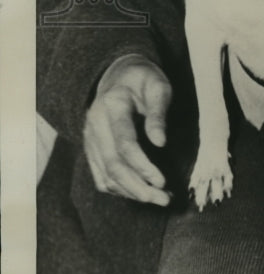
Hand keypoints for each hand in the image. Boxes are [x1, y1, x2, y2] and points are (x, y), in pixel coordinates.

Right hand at [83, 54, 171, 205]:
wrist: (118, 75)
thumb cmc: (144, 80)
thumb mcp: (158, 86)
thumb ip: (159, 112)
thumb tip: (160, 142)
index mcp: (113, 105)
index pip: (125, 144)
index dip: (143, 166)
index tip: (163, 181)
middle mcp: (95, 124)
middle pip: (113, 165)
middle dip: (139, 188)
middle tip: (164, 199)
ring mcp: (89, 138)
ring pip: (106, 176)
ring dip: (132, 193)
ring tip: (159, 198)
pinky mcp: (91, 149)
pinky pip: (101, 177)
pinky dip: (120, 190)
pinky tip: (141, 192)